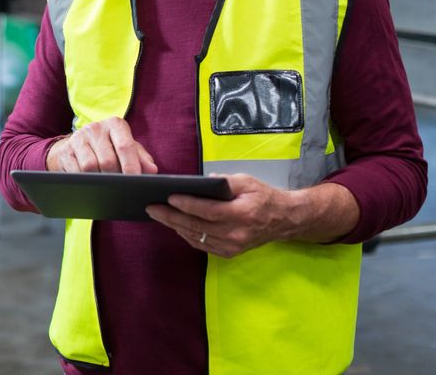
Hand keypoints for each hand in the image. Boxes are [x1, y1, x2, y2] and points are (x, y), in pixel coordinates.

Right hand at [45, 116, 157, 174]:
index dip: (131, 166)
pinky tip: (89, 183)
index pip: (125, 146)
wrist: (76, 145)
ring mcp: (78, 139)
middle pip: (108, 160)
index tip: (136, 181)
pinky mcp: (65, 151)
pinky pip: (76, 172)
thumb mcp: (126, 148)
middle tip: (120, 187)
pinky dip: (85, 181)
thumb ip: (141, 158)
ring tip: (105, 185)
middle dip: (115, 177)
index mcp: (115, 124)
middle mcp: (96, 128)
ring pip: (90, 167)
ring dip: (99, 180)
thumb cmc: (108, 148)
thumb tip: (151, 170)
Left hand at [145, 175, 359, 257]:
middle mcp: (236, 234)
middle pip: (197, 226)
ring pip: (196, 237)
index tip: (169, 197)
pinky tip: (175, 225)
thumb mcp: (247, 181)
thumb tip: (199, 183)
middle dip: (171, 217)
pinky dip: (187, 235)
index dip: (186, 204)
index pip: (208, 211)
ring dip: (175, 226)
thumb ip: (224, 181)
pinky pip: (202, 245)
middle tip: (152, 208)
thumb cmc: (263, 197)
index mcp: (242, 213)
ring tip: (158, 215)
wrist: (284, 220)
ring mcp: (232, 247)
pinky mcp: (229, 253)